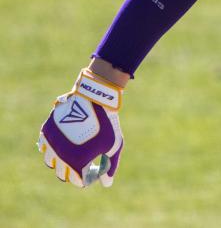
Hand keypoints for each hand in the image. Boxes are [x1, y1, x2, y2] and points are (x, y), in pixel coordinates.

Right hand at [38, 69, 123, 187]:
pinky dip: (51, 149)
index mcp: (77, 162)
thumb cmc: (108, 124)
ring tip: (72, 155)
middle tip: (84, 164)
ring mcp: (51, 143)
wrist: (95, 99)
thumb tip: (106, 183)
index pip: (78, 181)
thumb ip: (110, 166)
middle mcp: (60, 155)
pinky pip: (43, 147)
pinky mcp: (46, 131)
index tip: (95, 170)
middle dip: (73, 172)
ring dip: (60, 162)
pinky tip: (63, 145)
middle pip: (62, 174)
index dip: (89, 178)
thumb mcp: (114, 146)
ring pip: (50, 162)